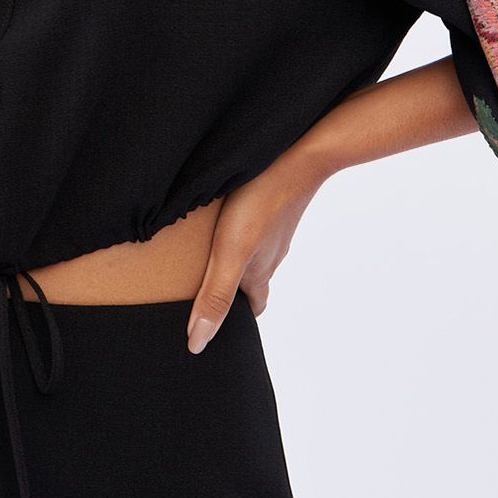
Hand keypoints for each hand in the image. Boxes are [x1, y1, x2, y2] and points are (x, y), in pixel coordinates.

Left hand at [185, 147, 330, 352]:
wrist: (299, 154)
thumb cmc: (260, 203)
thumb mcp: (229, 253)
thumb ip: (215, 296)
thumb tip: (198, 343)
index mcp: (259, 273)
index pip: (252, 308)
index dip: (235, 320)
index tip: (218, 326)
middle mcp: (270, 255)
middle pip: (252, 283)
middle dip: (233, 292)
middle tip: (207, 294)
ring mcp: (276, 230)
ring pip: (255, 255)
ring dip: (236, 261)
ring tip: (209, 257)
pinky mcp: (275, 205)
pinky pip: (259, 228)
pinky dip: (244, 234)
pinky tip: (230, 219)